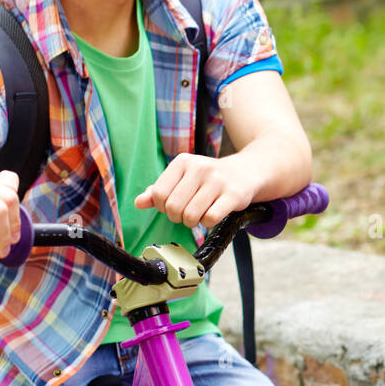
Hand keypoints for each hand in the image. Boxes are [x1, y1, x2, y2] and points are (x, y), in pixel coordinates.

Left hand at [134, 154, 257, 227]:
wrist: (246, 172)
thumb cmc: (209, 179)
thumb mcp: (183, 178)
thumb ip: (159, 190)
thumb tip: (138, 203)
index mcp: (183, 161)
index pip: (158, 193)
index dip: (162, 207)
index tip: (173, 205)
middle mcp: (200, 168)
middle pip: (173, 207)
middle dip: (177, 217)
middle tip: (186, 213)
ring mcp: (218, 181)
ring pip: (191, 216)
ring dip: (192, 222)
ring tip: (199, 215)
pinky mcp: (234, 194)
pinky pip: (210, 219)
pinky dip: (208, 224)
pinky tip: (213, 215)